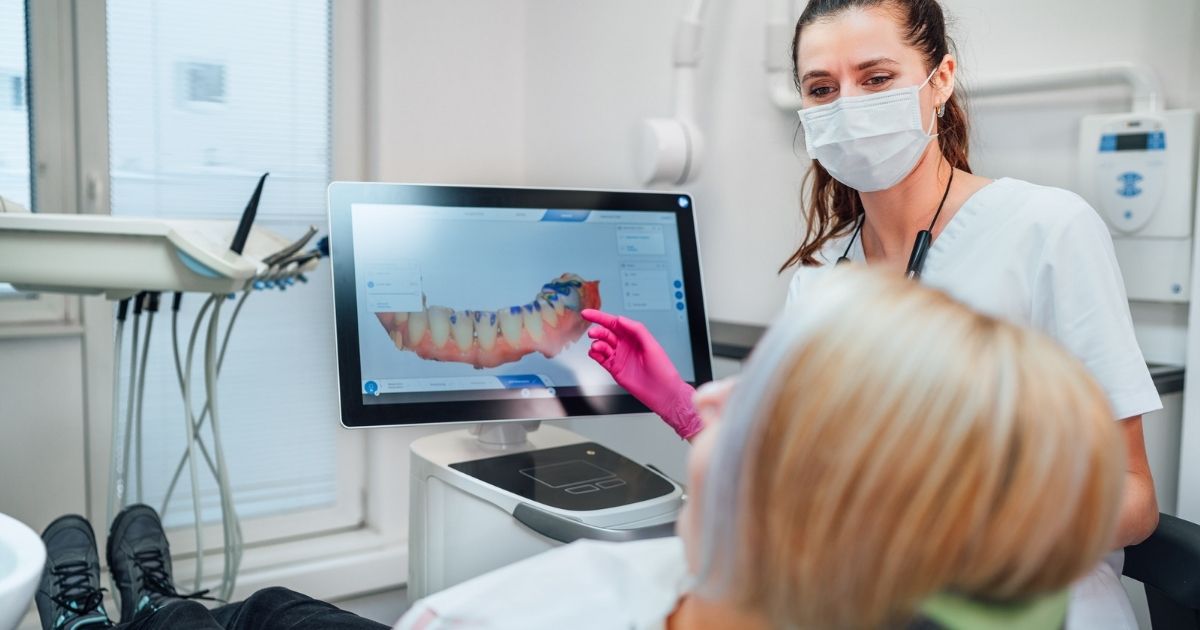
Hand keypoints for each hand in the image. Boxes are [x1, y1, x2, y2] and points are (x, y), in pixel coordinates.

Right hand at [581, 309, 701, 439]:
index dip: (600, 317)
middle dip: (597, 331)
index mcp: (634, 337)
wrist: (662, 392)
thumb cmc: (662, 369)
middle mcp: (625, 346)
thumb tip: (620, 319)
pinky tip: (594, 353)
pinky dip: (594, 355)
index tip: (588, 314)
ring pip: (602, 346)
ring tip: (597, 347)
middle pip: (606, 333)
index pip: (615, 323)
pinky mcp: (614, 369)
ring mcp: (619, 357)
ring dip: (596, 344)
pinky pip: (600, 359)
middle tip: (592, 333)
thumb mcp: (651, 345)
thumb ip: (636, 330)